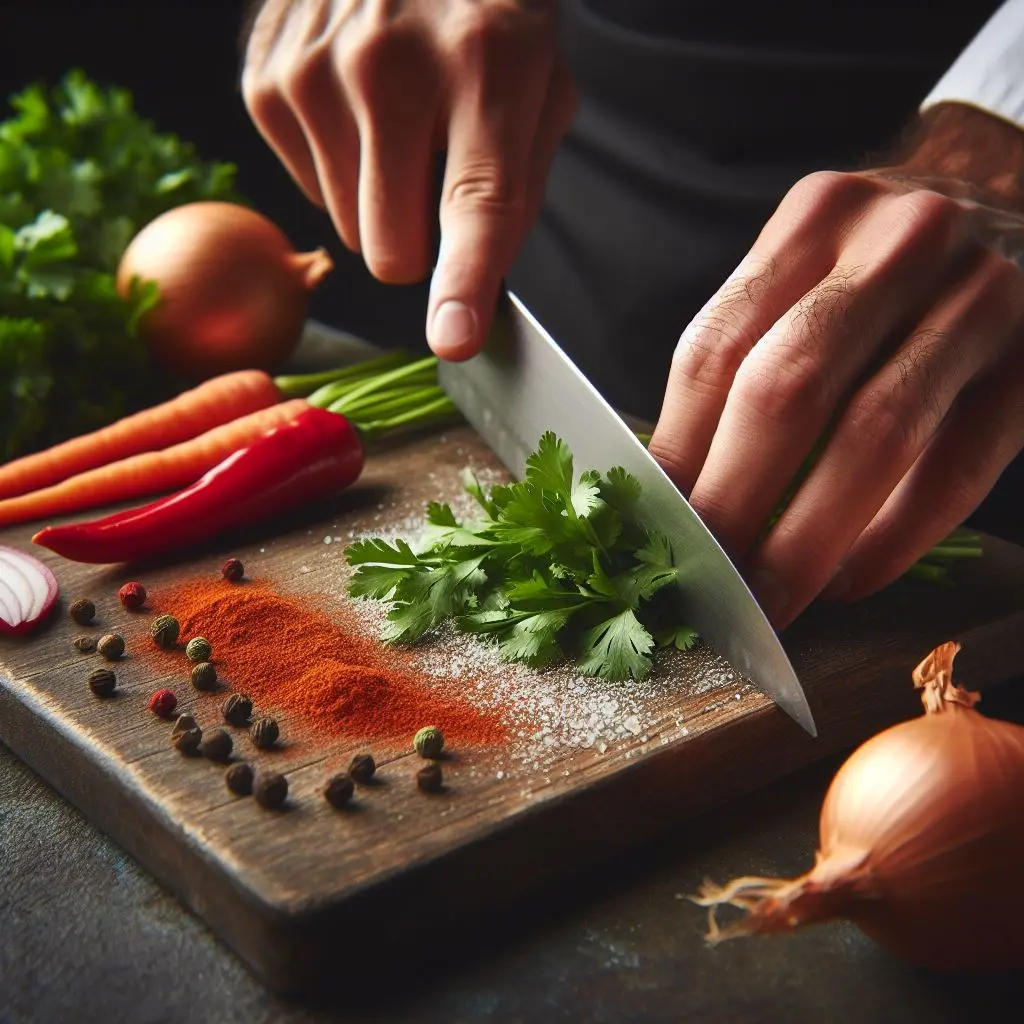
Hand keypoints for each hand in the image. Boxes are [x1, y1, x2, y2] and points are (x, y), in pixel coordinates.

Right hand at [242, 0, 575, 358]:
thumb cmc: (487, 16)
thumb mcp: (540, 88)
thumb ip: (516, 191)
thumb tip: (468, 297)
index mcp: (487, 68)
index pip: (476, 202)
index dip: (463, 283)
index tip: (455, 339)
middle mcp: (389, 67)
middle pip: (391, 249)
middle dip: (418, 243)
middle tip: (435, 179)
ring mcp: (315, 71)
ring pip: (348, 229)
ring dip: (377, 199)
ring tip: (398, 122)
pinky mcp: (266, 81)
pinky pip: (310, 191)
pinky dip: (337, 167)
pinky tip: (355, 109)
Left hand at [649, 165, 1023, 627]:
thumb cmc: (898, 273)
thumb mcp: (821, 276)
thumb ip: (755, 355)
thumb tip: (679, 489)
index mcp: (815, 220)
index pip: (718, 348)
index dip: (678, 450)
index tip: (655, 526)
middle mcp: (898, 241)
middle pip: (788, 387)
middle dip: (735, 500)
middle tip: (705, 580)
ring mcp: (982, 293)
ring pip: (876, 431)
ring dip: (808, 534)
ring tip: (771, 596)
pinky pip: (959, 464)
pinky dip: (896, 535)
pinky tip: (850, 578)